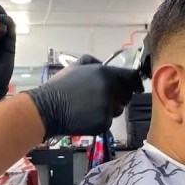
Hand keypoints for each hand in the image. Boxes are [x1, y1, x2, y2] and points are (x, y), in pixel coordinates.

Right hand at [26, 55, 143, 137]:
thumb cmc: (60, 86)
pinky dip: (100, 120)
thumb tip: (106, 66)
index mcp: (105, 74)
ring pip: (118, 109)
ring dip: (110, 108)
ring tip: (90, 107)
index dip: (135, 82)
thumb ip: (94, 62)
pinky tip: (86, 116)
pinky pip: (108, 121)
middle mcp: (110, 90)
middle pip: (127, 95)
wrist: (48, 109)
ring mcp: (107, 108)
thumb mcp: (76, 66)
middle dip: (119, 96)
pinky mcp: (103, 123)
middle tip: (103, 98)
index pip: (131, 77)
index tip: (136, 86)